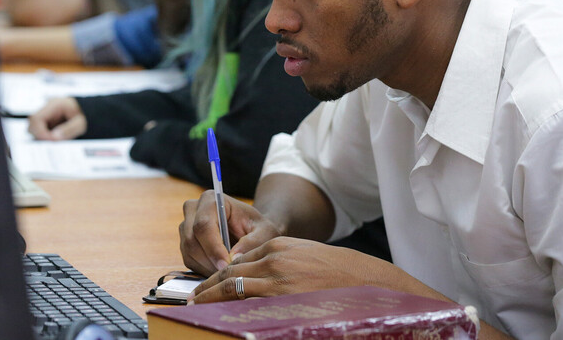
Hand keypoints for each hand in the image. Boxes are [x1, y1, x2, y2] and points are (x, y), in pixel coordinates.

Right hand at [28, 98, 86, 140]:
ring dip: (42, 136)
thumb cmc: (85, 115)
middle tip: (53, 143)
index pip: (36, 118)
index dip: (40, 132)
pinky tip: (55, 140)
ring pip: (34, 127)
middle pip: (32, 123)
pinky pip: (40, 130)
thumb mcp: (81, 124)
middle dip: (39, 135)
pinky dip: (45, 137)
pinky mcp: (47, 121)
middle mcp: (47, 109)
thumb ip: (68, 130)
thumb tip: (54, 137)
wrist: (87, 110)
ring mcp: (46, 114)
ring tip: (56, 142)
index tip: (51, 141)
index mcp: (54, 105)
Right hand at [179, 191, 281, 275]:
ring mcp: (185, 226)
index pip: (204, 225)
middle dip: (210, 260)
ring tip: (228, 273)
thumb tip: (234, 257)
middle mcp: (193, 210)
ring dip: (207, 267)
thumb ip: (252, 242)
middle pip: (192, 239)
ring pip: (189, 252)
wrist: (250, 230)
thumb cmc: (258, 228)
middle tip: (228, 274)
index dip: (213, 248)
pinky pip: (189, 261)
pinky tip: (220, 271)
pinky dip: (203, 270)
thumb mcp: (264, 233)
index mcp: (211, 200)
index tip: (226, 265)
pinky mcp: (184, 243)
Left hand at [190, 237, 442, 304]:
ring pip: (234, 288)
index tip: (207, 283)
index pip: (238, 259)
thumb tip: (252, 273)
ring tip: (197, 308)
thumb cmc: (340, 271)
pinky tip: (221, 317)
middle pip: (230, 273)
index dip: (219, 273)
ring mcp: (278, 280)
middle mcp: (273, 259)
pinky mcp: (284, 299)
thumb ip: (279, 260)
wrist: (369, 283)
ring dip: (211, 298)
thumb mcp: (306, 254)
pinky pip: (251, 306)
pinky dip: (232, 311)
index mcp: (278, 244)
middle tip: (192, 298)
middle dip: (208, 286)